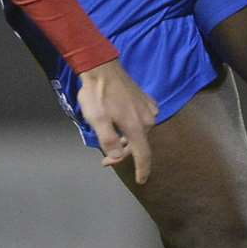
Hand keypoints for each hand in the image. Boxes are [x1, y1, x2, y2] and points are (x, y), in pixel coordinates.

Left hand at [74, 58, 158, 182]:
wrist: (101, 66)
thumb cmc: (97, 94)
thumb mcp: (97, 120)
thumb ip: (109, 141)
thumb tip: (118, 156)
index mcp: (136, 126)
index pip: (143, 155)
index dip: (143, 170)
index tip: (141, 180)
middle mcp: (148, 118)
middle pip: (139, 144)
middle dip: (123, 152)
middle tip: (105, 157)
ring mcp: (149, 107)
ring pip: (140, 132)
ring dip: (127, 139)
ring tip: (110, 137)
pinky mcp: (147, 99)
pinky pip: (142, 120)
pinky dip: (132, 127)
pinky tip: (120, 123)